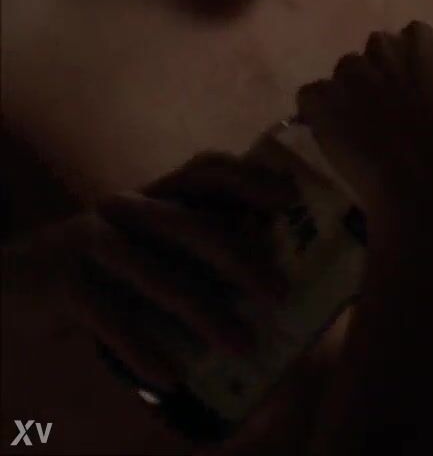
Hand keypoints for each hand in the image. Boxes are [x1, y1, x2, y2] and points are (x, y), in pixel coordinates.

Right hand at [6, 152, 293, 388]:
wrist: (8, 278)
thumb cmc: (99, 266)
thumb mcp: (145, 244)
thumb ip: (191, 248)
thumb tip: (266, 276)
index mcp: (152, 196)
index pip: (204, 171)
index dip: (248, 179)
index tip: (288, 199)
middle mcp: (126, 210)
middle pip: (190, 227)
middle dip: (241, 259)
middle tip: (278, 294)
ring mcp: (92, 242)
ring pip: (160, 279)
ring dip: (208, 317)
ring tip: (244, 347)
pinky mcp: (64, 282)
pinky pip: (115, 322)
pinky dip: (146, 353)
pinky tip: (173, 378)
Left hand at [296, 21, 432, 224]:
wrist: (427, 186)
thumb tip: (431, 89)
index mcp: (424, 43)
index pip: (410, 39)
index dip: (406, 68)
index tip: (410, 92)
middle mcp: (383, 47)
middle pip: (372, 55)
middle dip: (375, 79)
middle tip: (384, 114)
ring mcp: (347, 72)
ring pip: (342, 77)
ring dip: (347, 96)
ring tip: (358, 132)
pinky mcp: (320, 98)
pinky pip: (312, 98)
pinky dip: (318, 114)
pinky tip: (336, 139)